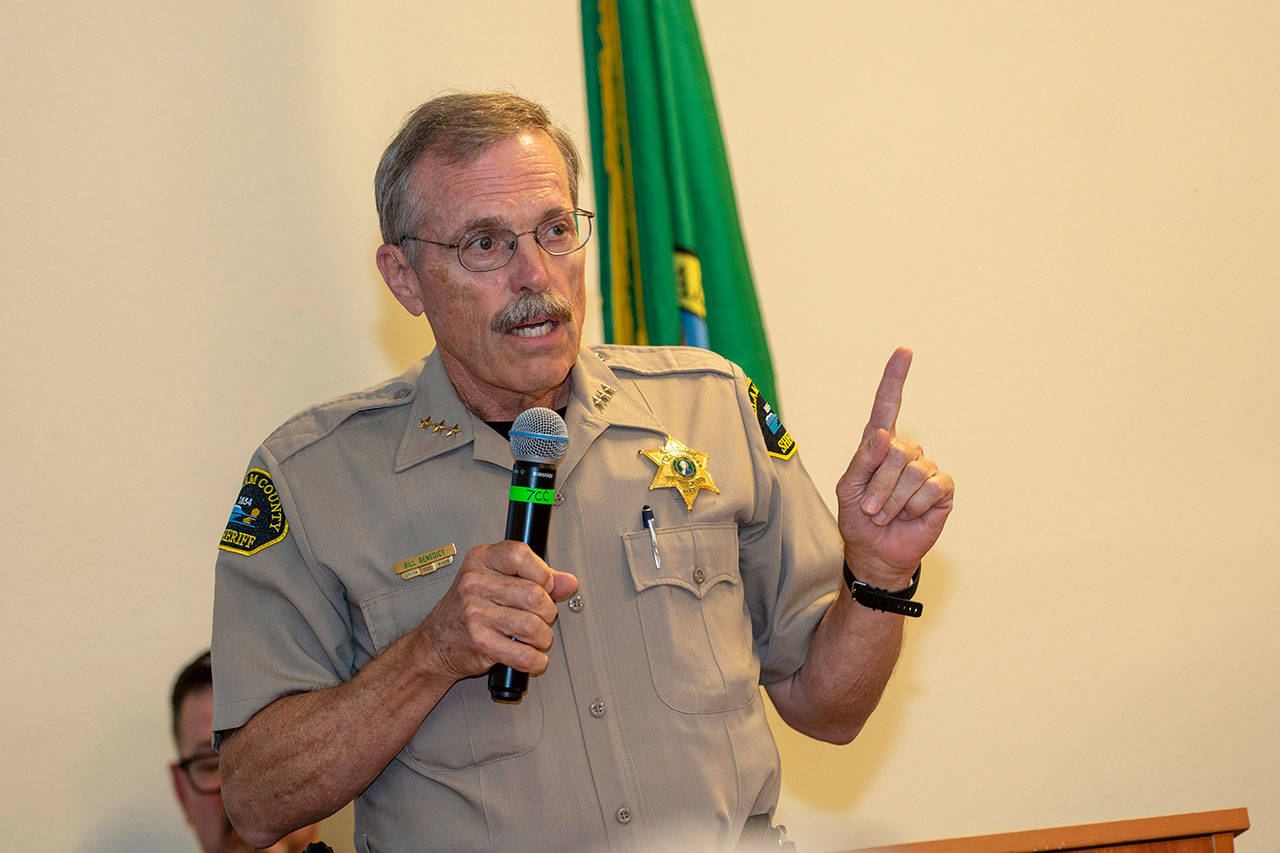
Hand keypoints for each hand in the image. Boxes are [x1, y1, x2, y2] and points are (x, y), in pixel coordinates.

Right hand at [415, 541, 578, 683]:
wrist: (434, 644)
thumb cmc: (465, 610)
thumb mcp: (495, 582)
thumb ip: (534, 578)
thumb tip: (567, 582)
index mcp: (480, 560)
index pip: (520, 555)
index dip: (542, 572)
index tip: (546, 586)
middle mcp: (475, 584)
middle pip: (535, 595)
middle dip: (548, 612)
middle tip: (542, 617)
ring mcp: (475, 614)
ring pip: (533, 626)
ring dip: (543, 637)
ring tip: (536, 638)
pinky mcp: (480, 643)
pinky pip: (523, 654)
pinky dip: (535, 660)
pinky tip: (532, 656)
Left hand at [836, 347, 953, 587]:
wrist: (876, 552)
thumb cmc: (857, 518)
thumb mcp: (846, 489)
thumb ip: (861, 460)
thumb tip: (884, 434)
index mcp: (879, 446)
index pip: (888, 406)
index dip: (895, 378)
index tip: (904, 351)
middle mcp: (905, 452)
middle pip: (896, 452)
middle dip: (877, 486)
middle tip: (870, 508)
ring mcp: (926, 469)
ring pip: (912, 472)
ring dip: (892, 501)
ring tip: (885, 515)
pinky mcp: (943, 489)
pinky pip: (932, 488)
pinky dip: (914, 507)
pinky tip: (910, 516)